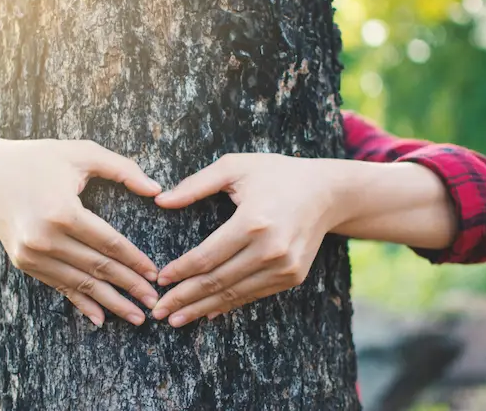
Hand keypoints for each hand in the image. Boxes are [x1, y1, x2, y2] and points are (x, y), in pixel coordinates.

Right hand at [0, 137, 161, 326]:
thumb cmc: (40, 158)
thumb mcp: (82, 153)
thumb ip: (123, 169)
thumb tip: (157, 189)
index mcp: (63, 211)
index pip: (109, 243)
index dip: (135, 261)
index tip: (155, 274)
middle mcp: (45, 238)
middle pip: (97, 268)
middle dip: (129, 287)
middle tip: (154, 303)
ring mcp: (31, 253)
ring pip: (80, 283)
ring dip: (110, 302)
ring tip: (136, 316)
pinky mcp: (23, 262)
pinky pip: (59, 286)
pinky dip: (81, 303)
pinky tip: (101, 319)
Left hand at [151, 154, 348, 326]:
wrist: (327, 192)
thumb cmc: (276, 173)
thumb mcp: (235, 167)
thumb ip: (196, 184)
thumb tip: (161, 201)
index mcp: (252, 221)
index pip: (207, 256)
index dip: (180, 271)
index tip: (159, 280)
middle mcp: (270, 249)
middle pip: (217, 281)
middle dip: (184, 298)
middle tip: (158, 311)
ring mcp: (284, 267)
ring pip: (234, 294)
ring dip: (202, 308)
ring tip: (176, 318)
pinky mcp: (293, 277)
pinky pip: (254, 295)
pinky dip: (229, 305)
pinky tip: (208, 311)